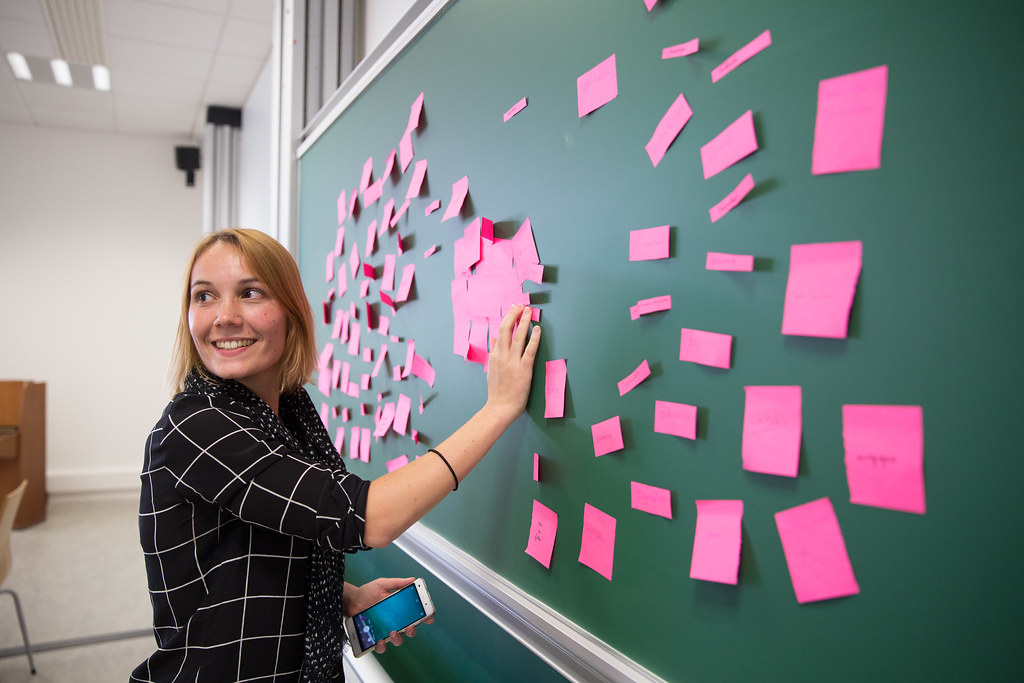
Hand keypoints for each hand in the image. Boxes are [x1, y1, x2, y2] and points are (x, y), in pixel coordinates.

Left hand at [344, 578, 433, 653]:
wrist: (351, 601)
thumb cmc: (366, 593)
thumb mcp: (383, 584)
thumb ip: (397, 583)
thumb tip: (411, 579)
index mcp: (398, 609)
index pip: (414, 614)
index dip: (424, 617)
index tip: (429, 617)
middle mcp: (393, 620)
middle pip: (409, 630)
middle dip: (412, 630)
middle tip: (409, 626)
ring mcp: (384, 629)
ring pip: (397, 640)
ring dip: (398, 638)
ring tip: (393, 632)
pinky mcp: (374, 636)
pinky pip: (381, 646)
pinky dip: (381, 646)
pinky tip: (379, 640)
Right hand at [485, 304, 540, 423]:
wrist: (499, 408)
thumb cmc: (497, 392)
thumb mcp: (491, 370)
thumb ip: (493, 354)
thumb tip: (494, 339)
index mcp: (494, 356)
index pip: (500, 332)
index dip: (507, 319)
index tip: (513, 311)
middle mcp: (502, 356)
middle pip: (506, 328)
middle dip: (514, 314)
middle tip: (520, 305)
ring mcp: (512, 362)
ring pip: (518, 336)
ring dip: (524, 321)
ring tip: (529, 311)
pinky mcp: (523, 369)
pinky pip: (529, 349)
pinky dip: (534, 337)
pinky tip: (538, 329)